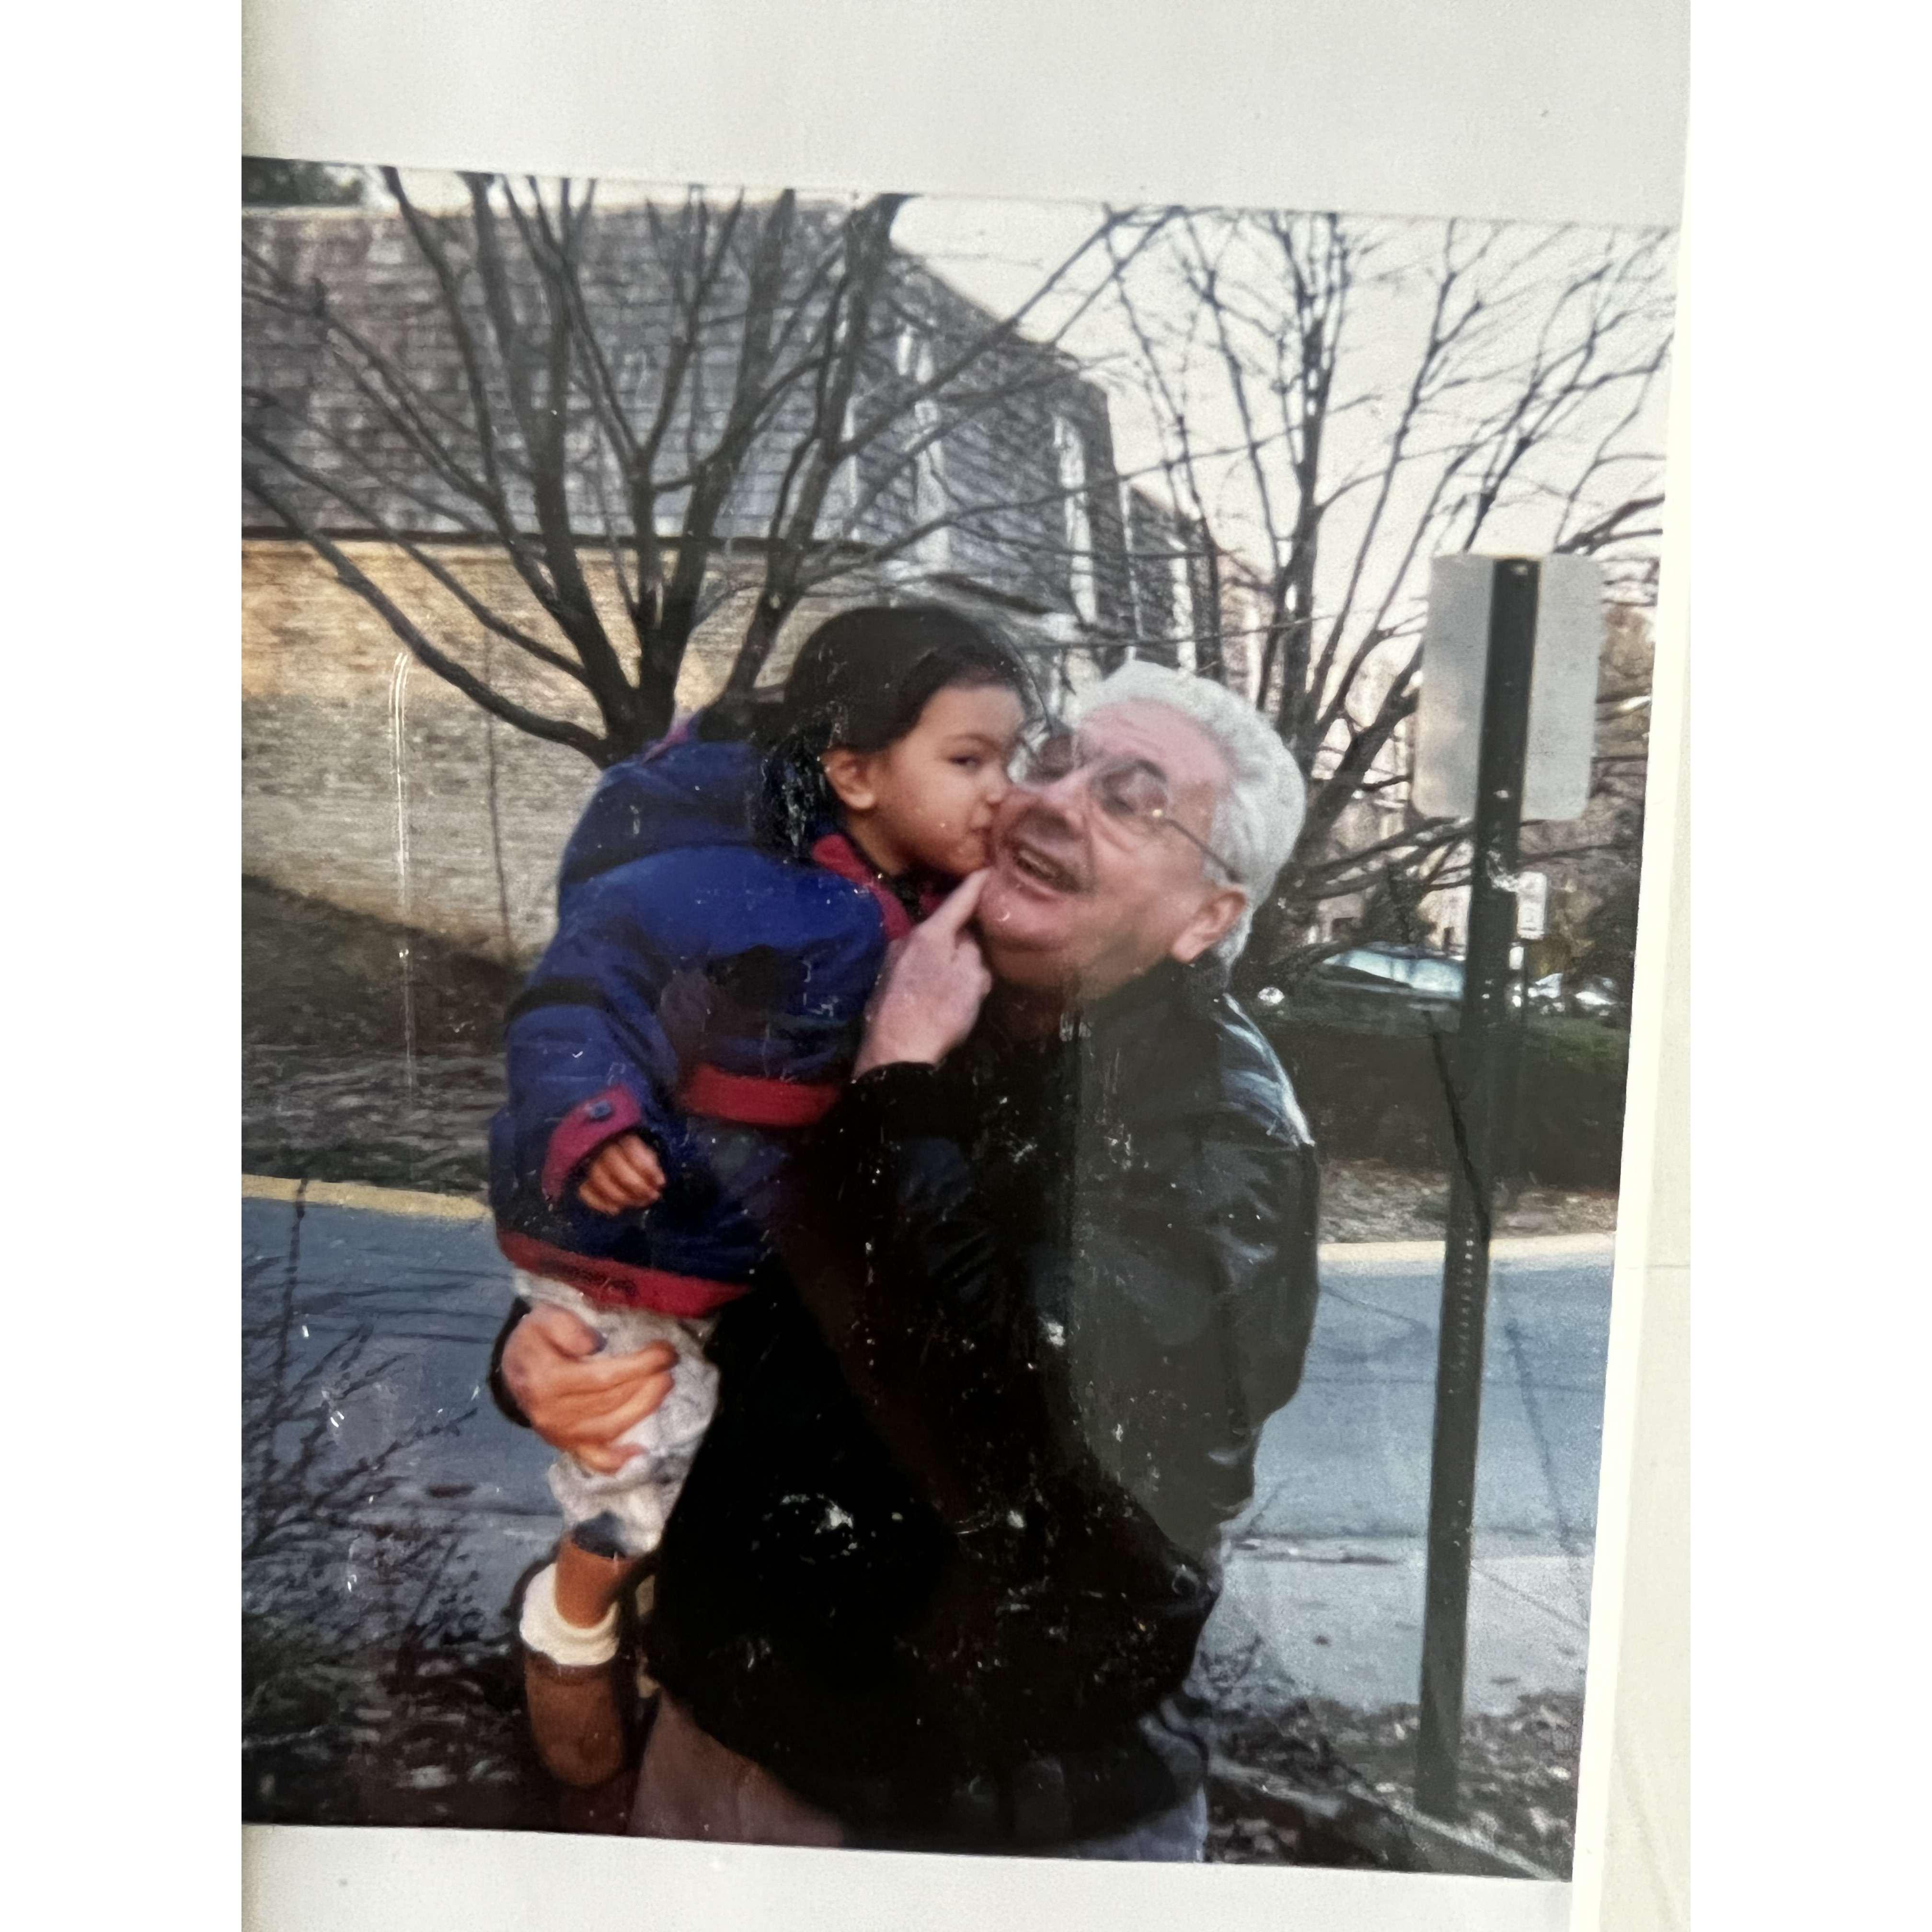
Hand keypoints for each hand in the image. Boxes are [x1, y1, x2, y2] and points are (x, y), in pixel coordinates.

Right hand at [500, 1303, 676, 1473]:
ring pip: (609, 1427)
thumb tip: (592, 1343)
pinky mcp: (568, 1446)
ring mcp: (560, 1434)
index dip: (639, 1366)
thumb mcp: (543, 1318)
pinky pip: (595, 1459)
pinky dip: (618, 1459)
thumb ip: (566, 1326)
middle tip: (669, 1366)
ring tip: (664, 1386)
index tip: (664, 1351)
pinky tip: (641, 1451)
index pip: (603, 1377)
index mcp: (547, 1381)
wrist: (514, 1369)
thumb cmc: (536, 1340)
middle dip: (646, 1383)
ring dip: (642, 1409)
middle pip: (610, 1402)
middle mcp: (552, 1414)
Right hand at [577, 1133, 665, 1214]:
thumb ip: (651, 1166)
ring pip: (600, 1180)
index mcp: (622, 1139)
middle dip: (637, 1186)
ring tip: (637, 1203)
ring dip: (621, 1197)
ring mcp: (589, 1164)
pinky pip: (585, 1191)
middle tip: (651, 1196)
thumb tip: (658, 1182)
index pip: (632, 1151)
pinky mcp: (580, 1179)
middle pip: (616, 1167)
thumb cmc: (633, 1158)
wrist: (607, 1156)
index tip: (660, 1182)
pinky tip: (615, 1210)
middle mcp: (603, 1149)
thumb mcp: (646, 1155)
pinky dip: (599, 1203)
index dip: (647, 1169)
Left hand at [854, 870, 993, 1075]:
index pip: (959, 898)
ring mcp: (893, 961)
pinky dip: (936, 967)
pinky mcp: (887, 982)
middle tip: (990, 931)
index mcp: (929, 933)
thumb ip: (973, 950)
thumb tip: (969, 937)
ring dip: (950, 950)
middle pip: (944, 923)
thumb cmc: (938, 1014)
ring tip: (970, 968)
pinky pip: (920, 964)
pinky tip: (944, 987)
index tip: (991, 868)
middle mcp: (906, 939)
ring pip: (932, 946)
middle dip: (966, 925)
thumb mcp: (970, 980)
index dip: (979, 883)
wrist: (894, 1054)